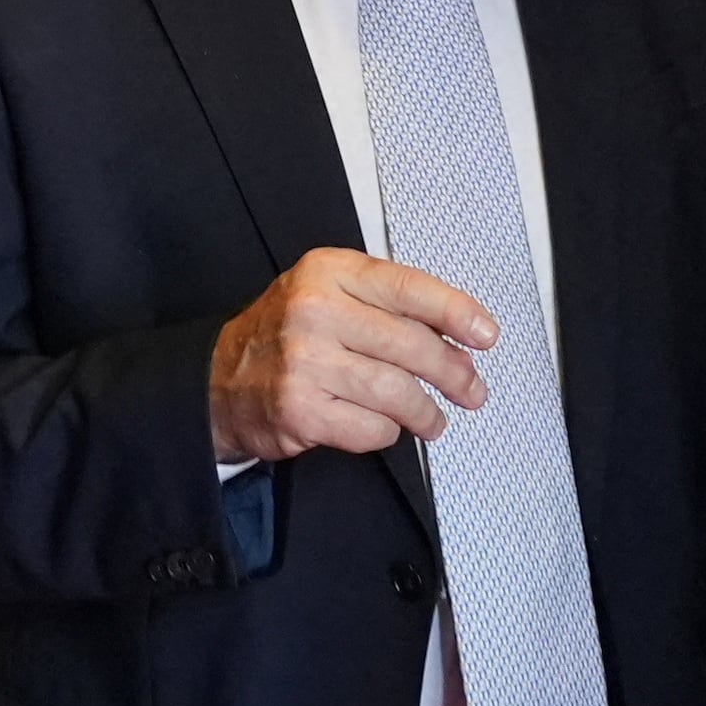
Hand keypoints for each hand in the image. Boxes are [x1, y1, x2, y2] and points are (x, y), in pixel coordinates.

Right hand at [209, 247, 492, 461]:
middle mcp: (314, 311)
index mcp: (328, 272)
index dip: (457, 312)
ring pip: (397, 392)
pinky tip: (385, 428)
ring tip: (432, 420)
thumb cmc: (285, 336)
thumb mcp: (328, 293)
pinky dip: (387, 433)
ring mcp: (305, 362)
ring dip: (426, 412)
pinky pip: (371, 428)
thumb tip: (459, 340)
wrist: (219, 381)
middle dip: (453, 374)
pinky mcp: (300, 410)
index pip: (408, 288)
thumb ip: (387, 305)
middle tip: (471, 389)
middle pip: (411, 345)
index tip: (485, 335)